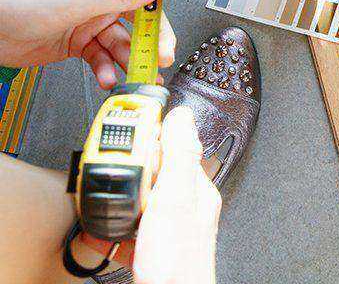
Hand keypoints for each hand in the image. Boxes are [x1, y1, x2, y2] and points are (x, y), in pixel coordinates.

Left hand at [0, 0, 175, 88]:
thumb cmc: (22, 2)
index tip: (165, 12)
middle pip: (143, 13)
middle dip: (154, 36)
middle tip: (162, 55)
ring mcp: (92, 19)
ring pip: (125, 40)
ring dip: (132, 59)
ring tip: (138, 74)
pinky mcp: (81, 42)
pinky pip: (104, 56)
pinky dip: (109, 68)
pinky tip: (108, 76)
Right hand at [81, 108, 220, 283]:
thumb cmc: (177, 262)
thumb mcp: (176, 197)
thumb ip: (179, 155)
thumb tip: (182, 115)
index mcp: (196, 189)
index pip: (177, 147)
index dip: (153, 135)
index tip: (132, 128)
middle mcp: (186, 206)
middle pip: (155, 173)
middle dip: (131, 167)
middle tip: (111, 164)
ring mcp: (168, 228)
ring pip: (141, 199)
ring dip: (120, 195)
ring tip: (104, 194)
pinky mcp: (151, 249)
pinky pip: (129, 229)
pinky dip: (113, 226)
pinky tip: (103, 229)